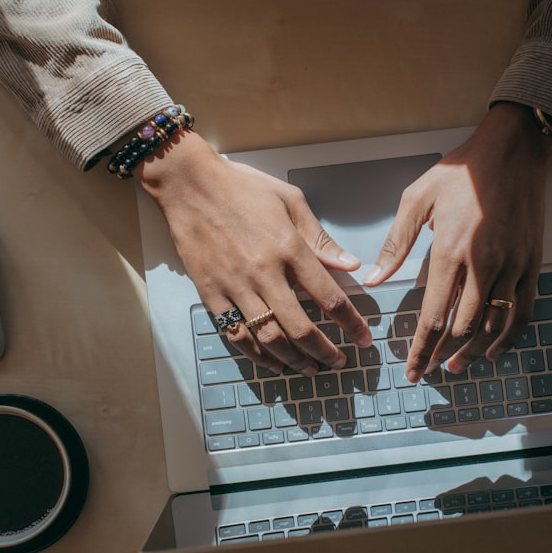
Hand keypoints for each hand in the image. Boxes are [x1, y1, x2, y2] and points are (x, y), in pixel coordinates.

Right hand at [137, 131, 372, 375]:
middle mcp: (264, 272)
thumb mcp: (290, 200)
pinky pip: (236, 334)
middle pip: (302, 328)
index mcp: (289, 248)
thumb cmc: (241, 187)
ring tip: (310, 368)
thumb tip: (350, 264)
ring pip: (270, 338)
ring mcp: (235, 286)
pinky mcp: (211, 293)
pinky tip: (273, 363)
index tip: (363, 338)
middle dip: (326, 352)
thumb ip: (320, 238)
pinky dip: (257, 355)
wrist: (189, 183)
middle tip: (339, 362)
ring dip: (294, 360)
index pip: (329, 298)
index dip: (351, 324)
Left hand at [364, 102, 551, 382]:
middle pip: (463, 327)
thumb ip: (396, 243)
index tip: (413, 369)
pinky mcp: (532, 263)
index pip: (434, 315)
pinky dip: (510, 336)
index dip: (421, 348)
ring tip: (456, 366)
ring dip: (474, 352)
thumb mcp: (416, 199)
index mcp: (450, 251)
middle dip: (443, 354)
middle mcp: (484, 264)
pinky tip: (495, 350)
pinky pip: (523, 311)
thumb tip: (375, 278)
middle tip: (429, 369)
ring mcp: (512, 265)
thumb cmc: (461, 171)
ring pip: (494, 324)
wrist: (512, 149)